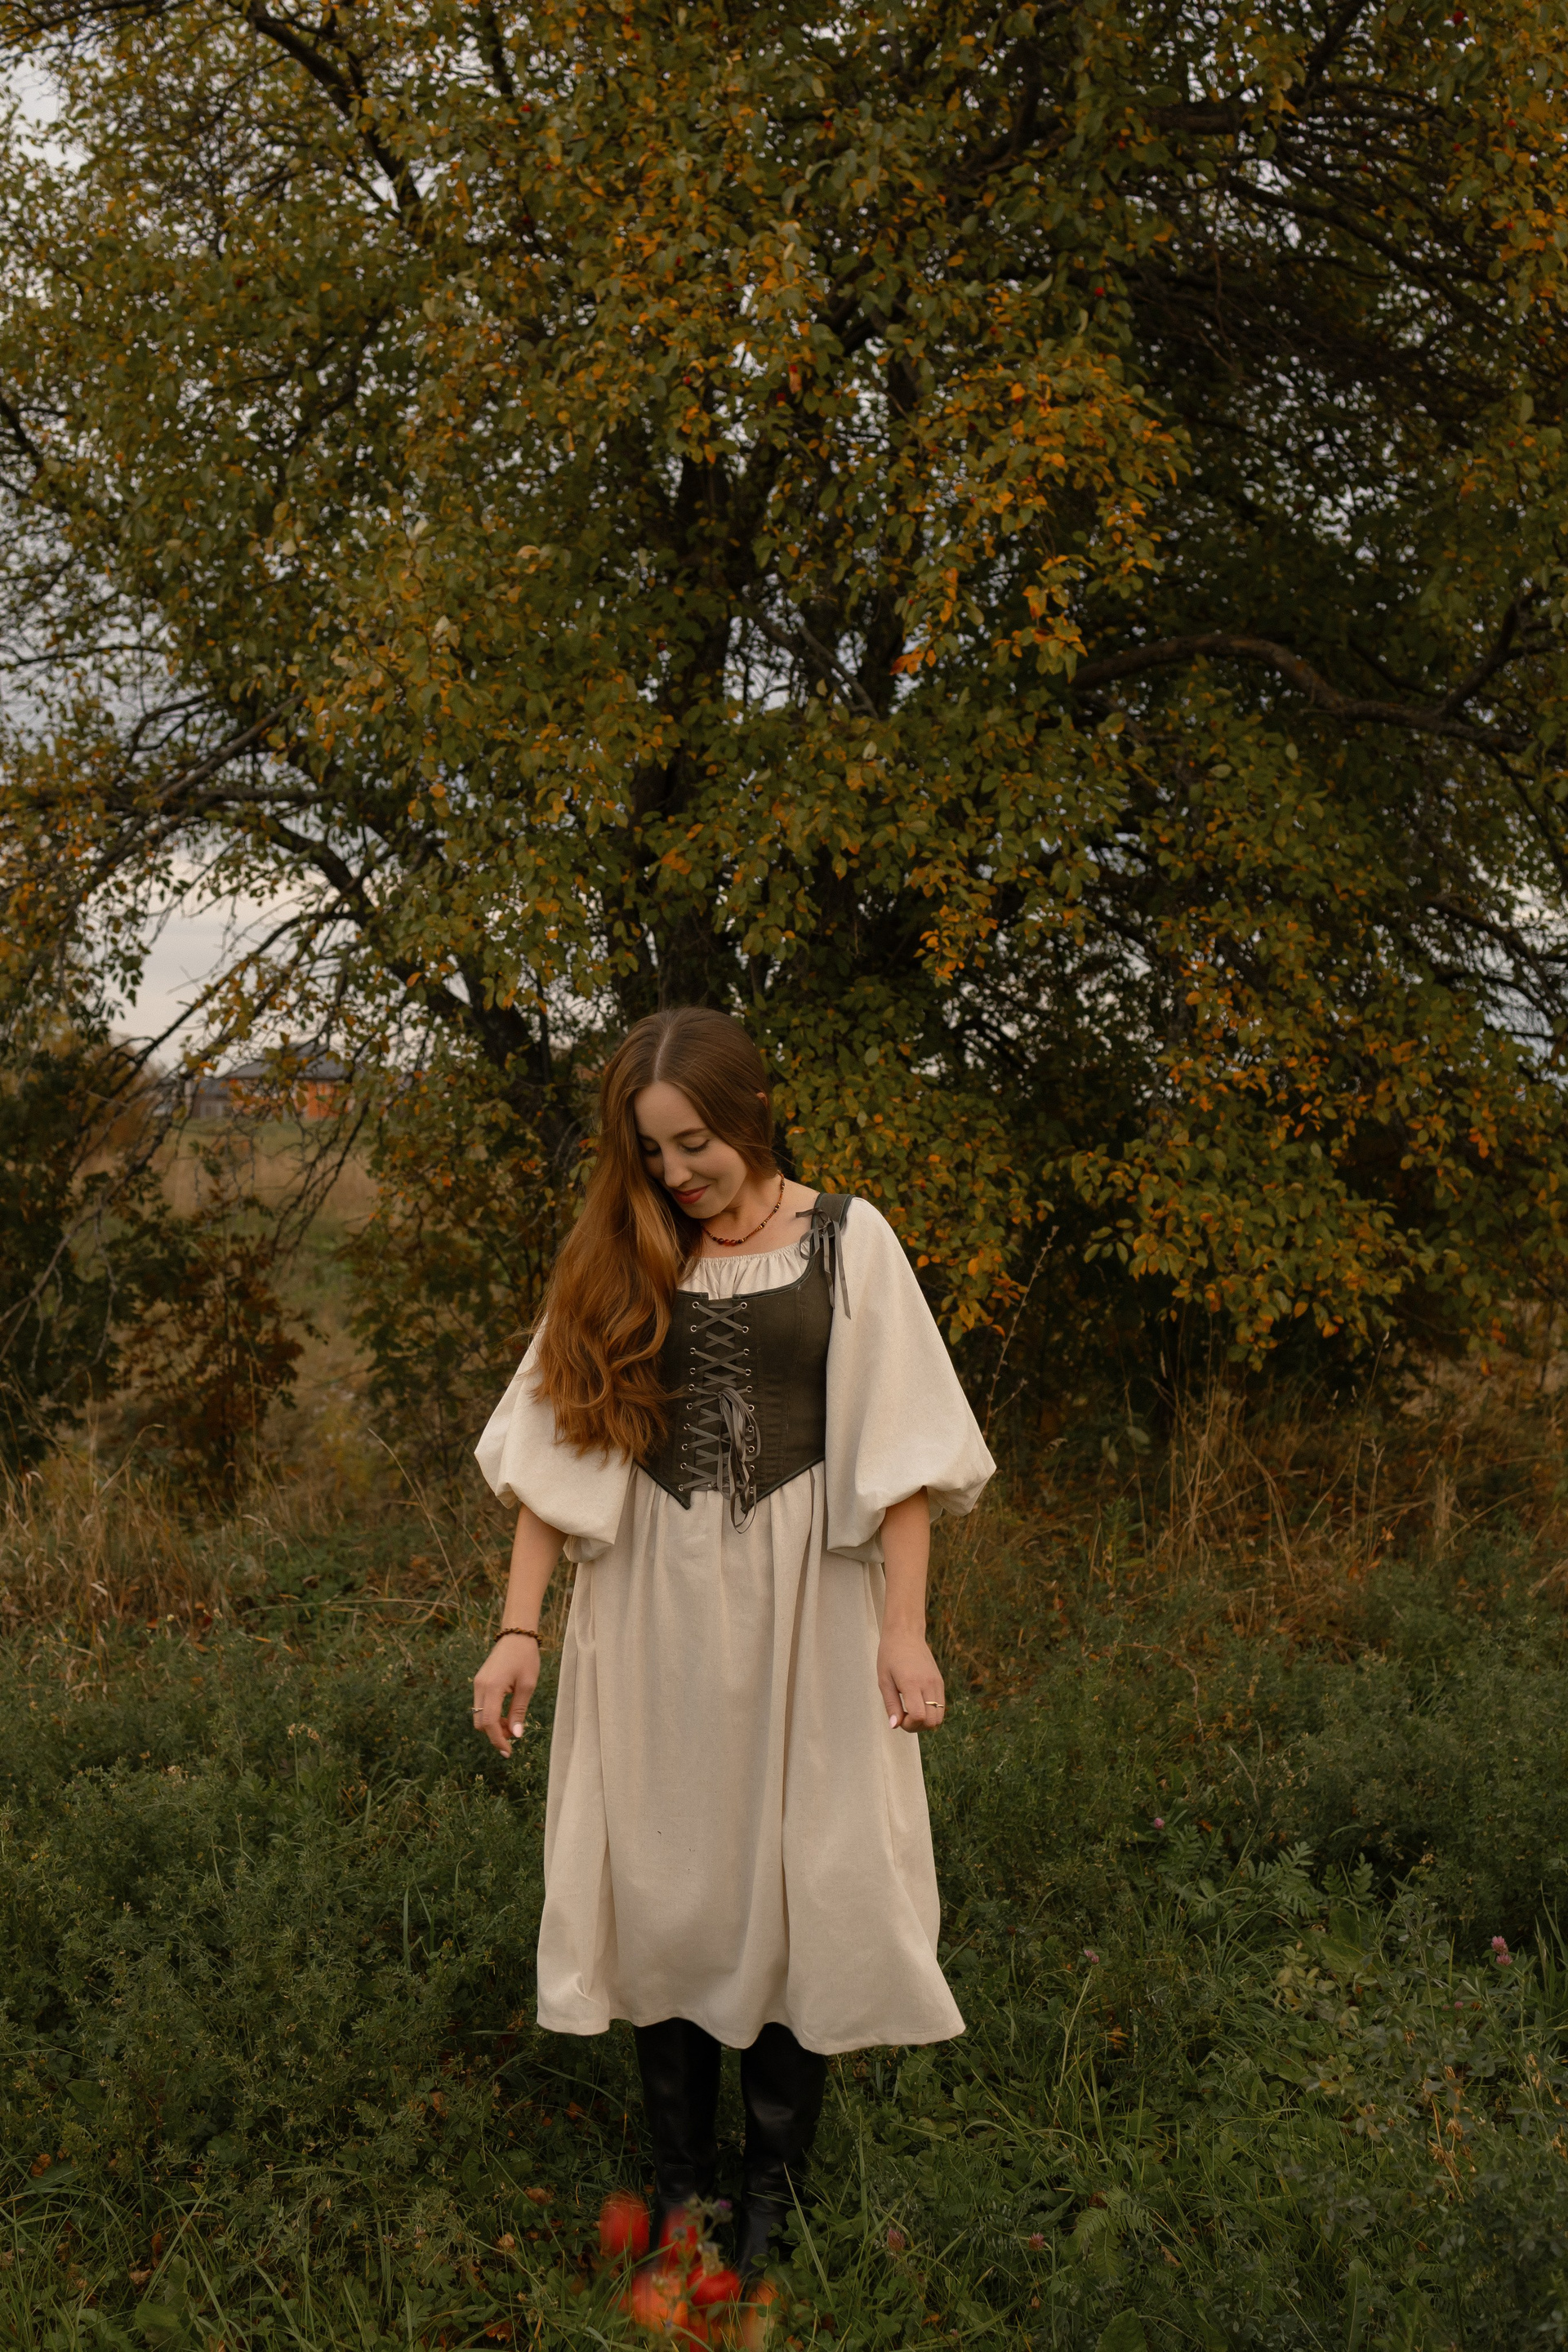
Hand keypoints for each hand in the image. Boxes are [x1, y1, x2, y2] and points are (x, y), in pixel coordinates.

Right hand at [472, 1633, 540, 1757]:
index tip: (508, 1752)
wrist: (516, 1635)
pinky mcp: (479, 1682)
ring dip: (493, 1725)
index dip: (498, 1740)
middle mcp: (479, 1687)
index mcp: (492, 1687)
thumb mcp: (527, 1685)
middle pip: (480, 1723)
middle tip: (515, 1734)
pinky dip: (491, 1714)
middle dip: (495, 1733)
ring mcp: (477, 1684)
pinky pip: (481, 1705)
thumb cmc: (525, 1658)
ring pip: (479, 1715)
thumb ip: (519, 1711)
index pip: (488, 1722)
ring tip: (513, 1723)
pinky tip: (505, 1713)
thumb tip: (516, 1735)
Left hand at [877, 1629, 945, 1733]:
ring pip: (939, 1717)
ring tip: (911, 1710)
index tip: (899, 1718)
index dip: (909, 1725)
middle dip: (917, 1726)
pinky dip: (931, 1712)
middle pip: (932, 1721)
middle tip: (904, 1716)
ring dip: (925, 1721)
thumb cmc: (890, 1655)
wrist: (906, 1634)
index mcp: (912, 1683)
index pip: (919, 1716)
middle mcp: (929, 1684)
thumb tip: (895, 1726)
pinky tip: (917, 1703)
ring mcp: (937, 1683)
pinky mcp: (940, 1682)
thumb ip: (891, 1705)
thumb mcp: (884, 1680)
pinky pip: (941, 1706)